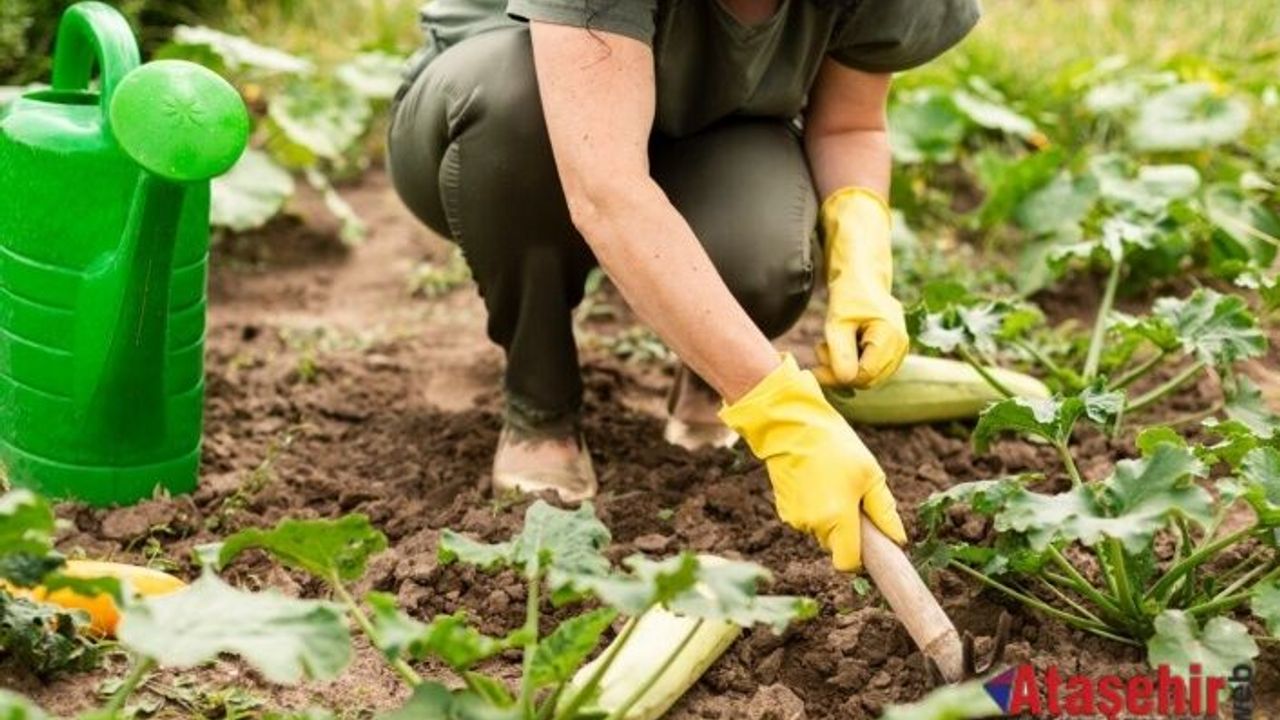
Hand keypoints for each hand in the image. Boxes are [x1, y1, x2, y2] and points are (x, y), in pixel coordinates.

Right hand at [719, 354, 906, 570]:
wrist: (791, 427)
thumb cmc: (836, 447)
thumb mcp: (870, 474)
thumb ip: (884, 512)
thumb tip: (898, 539)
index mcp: (838, 519)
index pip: (848, 564)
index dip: (860, 559)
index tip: (869, 543)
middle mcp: (814, 525)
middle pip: (836, 546)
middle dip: (848, 531)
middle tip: (853, 498)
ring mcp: (795, 519)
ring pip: (822, 532)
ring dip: (831, 518)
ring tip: (833, 484)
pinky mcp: (783, 510)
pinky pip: (807, 520)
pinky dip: (815, 509)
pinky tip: (816, 483)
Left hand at [814, 187, 908, 388]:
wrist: (862, 279)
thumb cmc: (849, 295)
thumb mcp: (838, 322)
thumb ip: (841, 352)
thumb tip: (846, 380)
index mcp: (890, 336)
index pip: (865, 375)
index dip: (838, 378)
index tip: (815, 370)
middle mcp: (901, 346)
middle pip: (868, 380)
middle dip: (840, 372)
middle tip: (820, 353)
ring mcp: (900, 350)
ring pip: (869, 377)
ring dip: (845, 367)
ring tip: (829, 346)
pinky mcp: (893, 351)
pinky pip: (871, 368)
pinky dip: (853, 363)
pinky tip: (842, 347)